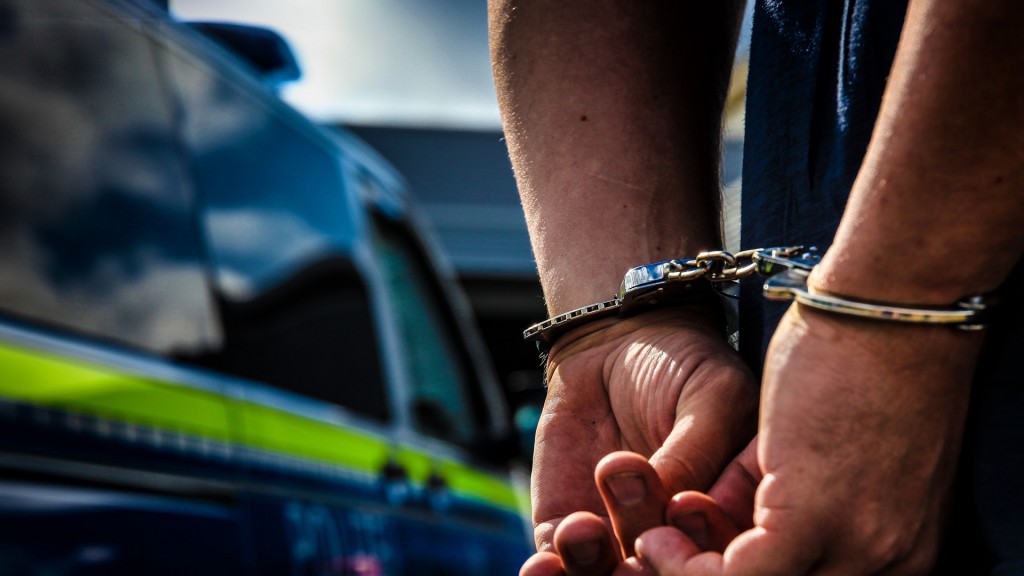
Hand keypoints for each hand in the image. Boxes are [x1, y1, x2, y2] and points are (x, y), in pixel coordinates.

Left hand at [521, 307, 757, 573]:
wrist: (617, 342)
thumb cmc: (682, 364)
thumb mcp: (709, 397)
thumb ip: (694, 451)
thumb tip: (672, 504)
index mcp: (727, 517)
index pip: (722, 556)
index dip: (703, 550)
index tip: (683, 513)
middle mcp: (677, 540)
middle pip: (663, 574)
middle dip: (644, 560)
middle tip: (633, 532)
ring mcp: (621, 539)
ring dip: (593, 565)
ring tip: (582, 528)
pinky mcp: (567, 527)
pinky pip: (558, 561)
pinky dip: (550, 569)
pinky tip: (543, 562)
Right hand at [635, 304, 982, 574]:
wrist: (889, 307)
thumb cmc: (867, 360)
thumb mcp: (836, 449)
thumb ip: (786, 493)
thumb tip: (715, 515)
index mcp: (901, 553)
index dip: (740, 563)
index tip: (697, 531)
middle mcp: (886, 563)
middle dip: (709, 571)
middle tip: (666, 545)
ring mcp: (856, 545)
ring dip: (689, 574)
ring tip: (653, 543)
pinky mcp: (814, 517)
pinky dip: (687, 566)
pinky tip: (658, 535)